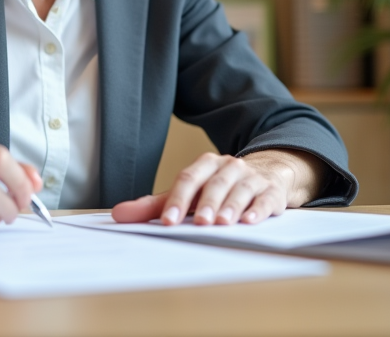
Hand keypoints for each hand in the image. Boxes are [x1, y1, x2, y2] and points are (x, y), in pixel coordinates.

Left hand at [110, 149, 325, 225]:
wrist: (264, 175)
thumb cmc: (217, 190)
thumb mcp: (187, 196)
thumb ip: (155, 206)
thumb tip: (118, 215)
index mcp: (205, 165)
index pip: (188, 179)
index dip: (177, 200)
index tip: (168, 222)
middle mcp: (228, 167)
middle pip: (214, 183)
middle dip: (206, 203)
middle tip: (200, 223)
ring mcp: (251, 178)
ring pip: (240, 189)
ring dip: (231, 206)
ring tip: (224, 224)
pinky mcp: (271, 191)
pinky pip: (265, 198)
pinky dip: (259, 209)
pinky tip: (251, 220)